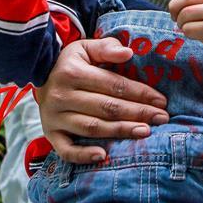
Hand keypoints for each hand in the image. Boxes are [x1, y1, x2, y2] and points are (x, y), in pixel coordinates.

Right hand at [35, 38, 169, 163]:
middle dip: (137, 113)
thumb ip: (107, 48)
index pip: (113, 85)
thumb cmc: (71, 62)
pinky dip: (84, 155)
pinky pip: (66, 149)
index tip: (161, 101)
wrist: (40, 76)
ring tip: (145, 132)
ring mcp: (55, 117)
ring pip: (92, 127)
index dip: (139, 93)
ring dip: (120, 131)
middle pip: (106, 108)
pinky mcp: (50, 133)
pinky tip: (104, 155)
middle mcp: (62, 96)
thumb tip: (128, 53)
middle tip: (161, 118)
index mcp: (73, 73)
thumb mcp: (86, 47)